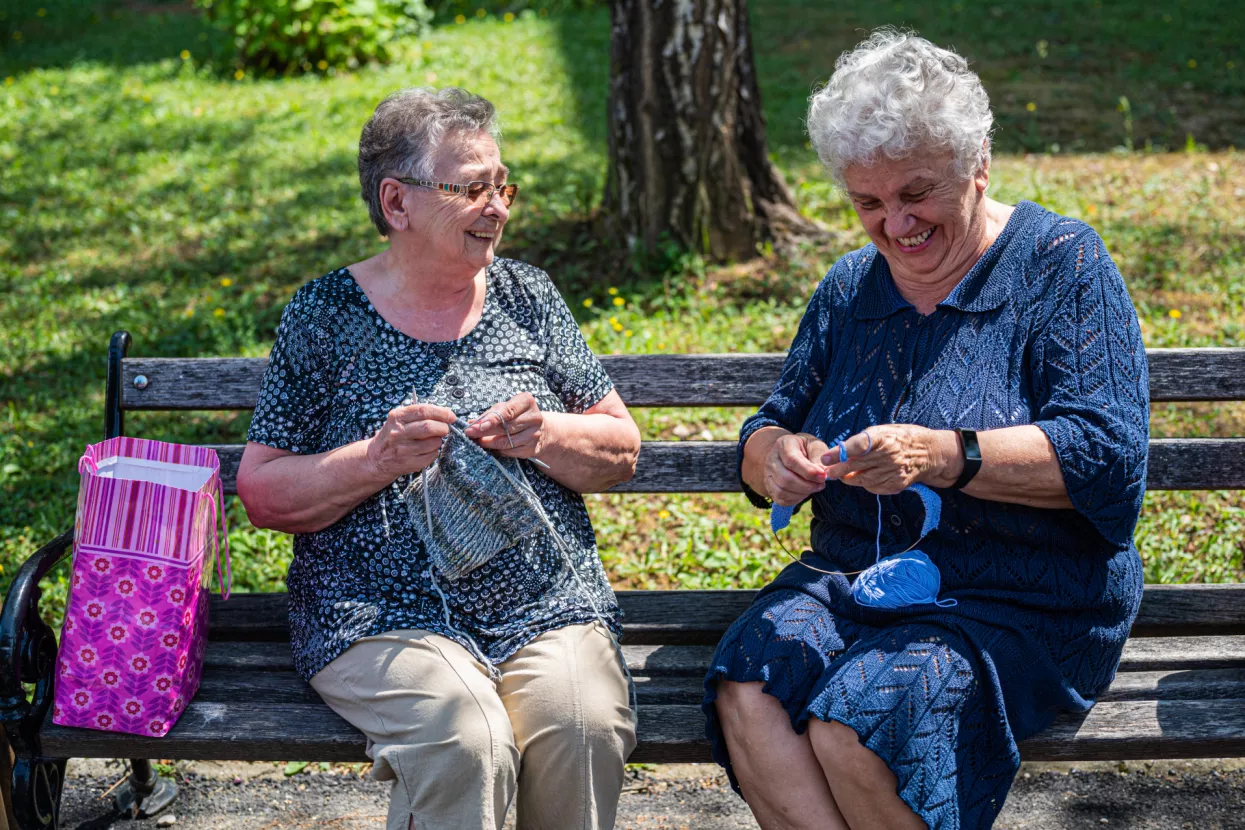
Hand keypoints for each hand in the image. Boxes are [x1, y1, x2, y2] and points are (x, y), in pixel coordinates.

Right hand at [365, 403, 456, 481]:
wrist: (376, 459)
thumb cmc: (394, 436)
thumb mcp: (399, 420)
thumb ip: (420, 415)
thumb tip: (446, 415)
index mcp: (397, 417)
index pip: (423, 411)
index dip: (441, 413)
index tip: (451, 416)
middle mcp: (398, 432)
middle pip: (429, 427)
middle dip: (443, 428)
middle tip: (445, 429)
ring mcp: (402, 449)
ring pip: (433, 443)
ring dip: (438, 441)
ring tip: (432, 441)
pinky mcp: (408, 463)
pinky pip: (432, 456)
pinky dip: (434, 453)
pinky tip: (426, 451)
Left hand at [463, 392, 546, 459]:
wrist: (541, 429)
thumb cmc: (518, 415)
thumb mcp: (505, 408)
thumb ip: (489, 414)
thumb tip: (472, 423)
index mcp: (526, 402)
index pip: (508, 411)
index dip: (492, 419)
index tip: (478, 425)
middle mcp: (534, 417)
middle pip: (505, 427)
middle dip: (485, 431)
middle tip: (470, 433)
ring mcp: (534, 434)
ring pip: (507, 441)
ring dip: (489, 443)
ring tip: (479, 441)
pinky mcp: (532, 448)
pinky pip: (511, 451)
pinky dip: (499, 451)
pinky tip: (492, 448)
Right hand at [763, 432, 833, 505]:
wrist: (790, 453)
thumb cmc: (806, 448)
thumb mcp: (814, 445)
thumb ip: (819, 456)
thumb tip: (822, 473)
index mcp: (783, 445)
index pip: (791, 460)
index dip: (808, 471)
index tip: (823, 476)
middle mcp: (771, 460)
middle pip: (785, 479)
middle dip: (807, 485)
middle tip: (821, 484)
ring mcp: (768, 475)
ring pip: (782, 491)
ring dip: (802, 493)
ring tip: (815, 488)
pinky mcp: (769, 487)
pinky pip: (781, 499)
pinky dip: (796, 499)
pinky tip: (805, 492)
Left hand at [822, 424, 961, 494]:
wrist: (930, 453)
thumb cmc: (901, 438)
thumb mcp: (884, 431)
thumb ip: (864, 441)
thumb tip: (840, 452)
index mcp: (884, 437)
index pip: (858, 445)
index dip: (839, 452)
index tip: (825, 457)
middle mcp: (888, 455)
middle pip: (856, 465)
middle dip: (837, 470)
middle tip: (826, 471)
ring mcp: (893, 471)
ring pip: (862, 479)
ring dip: (848, 478)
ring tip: (841, 475)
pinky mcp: (896, 484)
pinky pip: (873, 487)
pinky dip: (864, 483)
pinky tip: (862, 477)